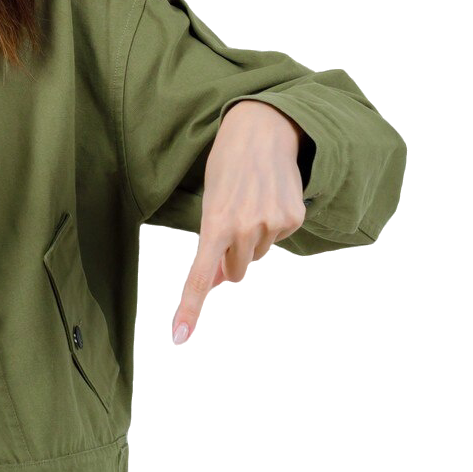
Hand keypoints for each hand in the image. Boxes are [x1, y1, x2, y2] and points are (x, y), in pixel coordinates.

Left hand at [169, 100, 305, 350]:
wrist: (261, 133)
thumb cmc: (226, 169)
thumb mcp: (211, 204)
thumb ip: (213, 244)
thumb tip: (225, 283)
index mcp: (214, 224)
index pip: (201, 276)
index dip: (190, 309)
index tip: (179, 338)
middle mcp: (243, 228)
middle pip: (237, 270)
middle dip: (232, 258)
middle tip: (233, 223)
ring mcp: (271, 224)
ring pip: (259, 254)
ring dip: (254, 237)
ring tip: (251, 201)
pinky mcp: (293, 217)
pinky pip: (279, 235)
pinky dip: (274, 223)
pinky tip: (270, 196)